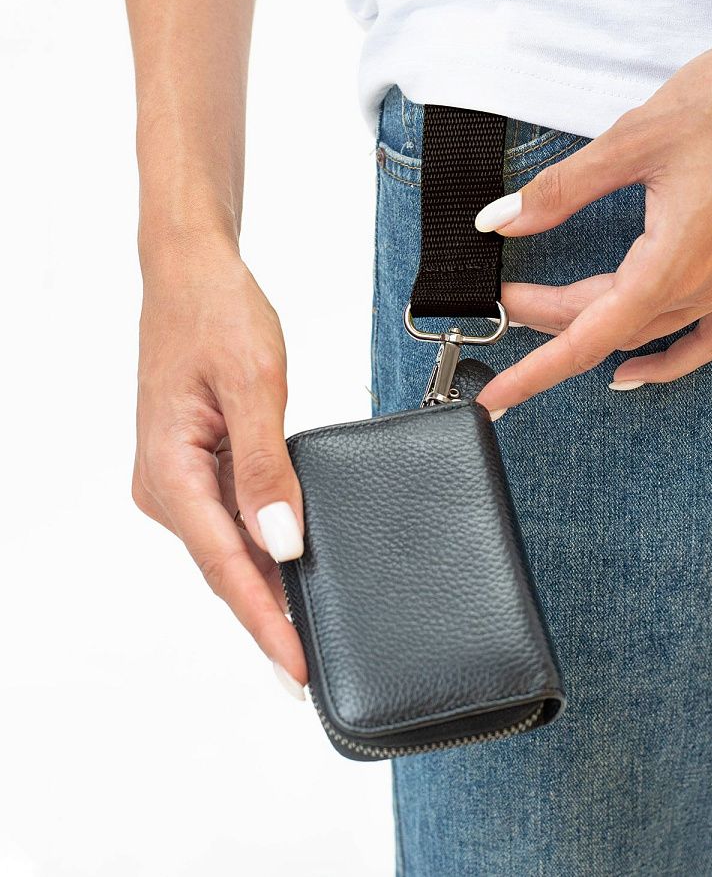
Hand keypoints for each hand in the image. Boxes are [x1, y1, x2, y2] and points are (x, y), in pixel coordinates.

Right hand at [131, 240, 306, 693]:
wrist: (193, 274)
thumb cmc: (216, 313)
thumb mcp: (254, 385)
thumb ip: (266, 468)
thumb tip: (283, 542)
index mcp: (172, 472)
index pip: (227, 568)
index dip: (266, 622)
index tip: (297, 667)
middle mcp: (168, 486)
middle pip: (226, 570)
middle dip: (269, 619)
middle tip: (312, 669)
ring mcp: (180, 478)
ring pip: (230, 551)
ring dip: (267, 589)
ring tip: (307, 632)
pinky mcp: (199, 466)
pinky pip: (233, 522)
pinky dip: (263, 549)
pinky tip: (292, 569)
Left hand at [474, 13, 711, 410]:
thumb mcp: (631, 141)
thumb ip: (560, 191)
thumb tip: (502, 221)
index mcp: (672, 262)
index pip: (587, 338)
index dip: (535, 371)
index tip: (496, 395)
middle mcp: (706, 285)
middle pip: (610, 327)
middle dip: (550, 317)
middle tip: (508, 295)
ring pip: (648, 328)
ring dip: (595, 324)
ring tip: (549, 309)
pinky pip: (706, 336)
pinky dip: (668, 358)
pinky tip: (635, 366)